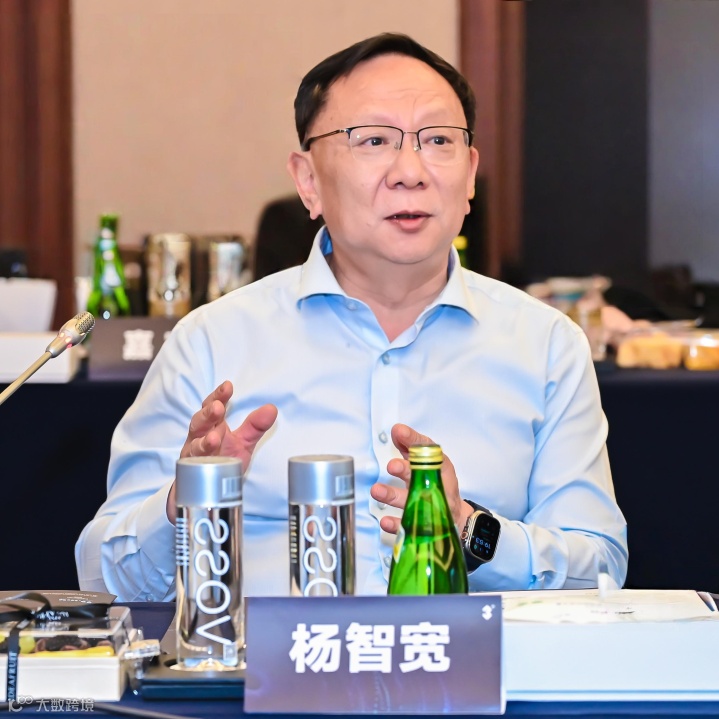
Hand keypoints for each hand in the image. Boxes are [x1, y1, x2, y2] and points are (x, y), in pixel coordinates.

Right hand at [166, 380, 277, 521]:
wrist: (206, 489)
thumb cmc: (222, 459)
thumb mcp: (243, 442)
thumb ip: (255, 426)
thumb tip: (272, 408)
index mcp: (212, 425)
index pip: (213, 405)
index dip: (219, 395)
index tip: (228, 386)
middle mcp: (199, 437)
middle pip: (199, 422)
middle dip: (207, 414)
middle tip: (218, 408)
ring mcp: (194, 456)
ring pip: (194, 446)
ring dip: (203, 442)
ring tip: (214, 438)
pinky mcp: (192, 474)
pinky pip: (193, 469)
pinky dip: (198, 465)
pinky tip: (205, 462)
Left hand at [369, 423, 472, 533]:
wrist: (452, 513)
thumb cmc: (437, 482)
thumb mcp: (427, 461)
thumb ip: (409, 446)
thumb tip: (396, 430)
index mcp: (435, 466)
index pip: (425, 449)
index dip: (412, 440)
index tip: (399, 432)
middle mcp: (430, 485)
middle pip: (416, 476)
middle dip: (404, 470)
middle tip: (392, 465)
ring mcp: (425, 506)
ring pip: (407, 501)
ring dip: (391, 495)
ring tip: (377, 490)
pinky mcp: (417, 524)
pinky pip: (406, 526)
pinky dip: (395, 524)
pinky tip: (384, 521)